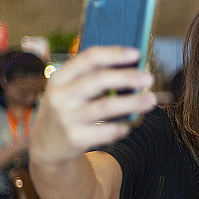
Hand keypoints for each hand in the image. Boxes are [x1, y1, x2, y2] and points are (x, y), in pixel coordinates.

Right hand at [29, 46, 155, 163]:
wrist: (48, 144)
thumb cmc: (69, 109)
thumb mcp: (69, 89)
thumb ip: (93, 77)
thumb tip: (134, 67)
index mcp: (59, 78)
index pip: (88, 58)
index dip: (114, 54)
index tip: (137, 53)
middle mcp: (60, 96)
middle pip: (98, 80)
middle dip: (126, 77)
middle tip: (149, 78)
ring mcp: (66, 118)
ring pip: (105, 107)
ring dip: (132, 102)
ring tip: (150, 100)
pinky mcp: (75, 139)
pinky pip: (106, 131)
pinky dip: (122, 127)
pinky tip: (129, 125)